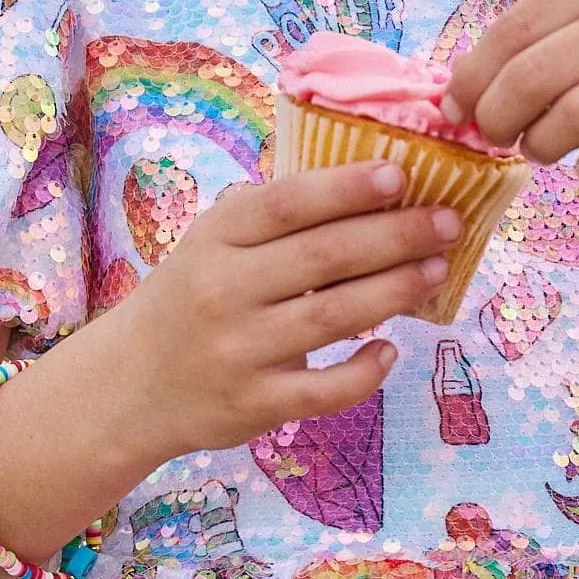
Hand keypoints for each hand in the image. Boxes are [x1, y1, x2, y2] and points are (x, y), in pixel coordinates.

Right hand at [93, 163, 462, 468]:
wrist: (130, 384)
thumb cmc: (191, 298)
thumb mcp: (212, 244)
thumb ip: (272, 219)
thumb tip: (369, 184)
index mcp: (215, 239)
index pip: (287, 204)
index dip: (346, 187)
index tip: (400, 175)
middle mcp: (223, 290)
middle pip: (323, 256)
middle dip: (396, 235)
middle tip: (448, 221)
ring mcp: (239, 350)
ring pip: (333, 316)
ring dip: (394, 290)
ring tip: (436, 269)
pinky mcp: (254, 404)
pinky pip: (324, 389)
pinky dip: (364, 371)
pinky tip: (390, 349)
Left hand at [445, 0, 578, 188]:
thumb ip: (551, 37)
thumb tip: (464, 88)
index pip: (512, 32)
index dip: (472, 79)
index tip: (458, 112)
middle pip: (534, 77)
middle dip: (499, 119)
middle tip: (499, 141)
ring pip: (576, 117)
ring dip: (543, 147)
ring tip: (544, 153)